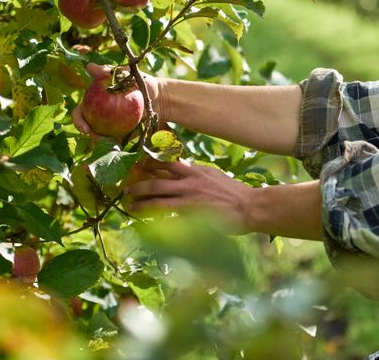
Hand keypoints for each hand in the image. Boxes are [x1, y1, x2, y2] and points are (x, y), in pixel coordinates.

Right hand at [70, 63, 162, 139]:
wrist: (161, 98)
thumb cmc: (142, 83)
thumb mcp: (128, 74)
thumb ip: (110, 72)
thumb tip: (89, 67)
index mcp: (95, 102)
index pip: (80, 112)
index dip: (78, 120)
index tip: (85, 127)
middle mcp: (98, 116)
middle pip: (85, 128)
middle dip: (87, 135)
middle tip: (95, 137)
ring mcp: (109, 128)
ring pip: (99, 139)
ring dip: (100, 143)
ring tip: (110, 143)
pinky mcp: (121, 136)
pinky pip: (115, 144)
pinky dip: (115, 147)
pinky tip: (119, 148)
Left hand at [125, 159, 256, 233]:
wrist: (250, 207)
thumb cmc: (238, 197)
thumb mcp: (216, 178)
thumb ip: (200, 177)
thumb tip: (186, 175)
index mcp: (197, 169)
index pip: (170, 163)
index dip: (154, 164)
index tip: (142, 166)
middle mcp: (190, 177)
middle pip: (158, 174)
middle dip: (141, 179)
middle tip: (128, 185)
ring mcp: (188, 192)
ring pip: (156, 191)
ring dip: (140, 196)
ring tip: (128, 202)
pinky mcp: (188, 207)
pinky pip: (163, 208)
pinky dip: (151, 211)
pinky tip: (142, 216)